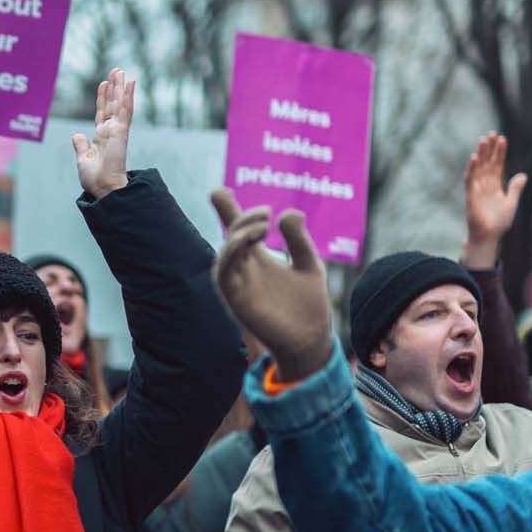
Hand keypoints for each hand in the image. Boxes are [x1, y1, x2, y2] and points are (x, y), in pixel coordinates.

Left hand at [72, 68, 134, 198]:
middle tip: (116, 70)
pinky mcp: (122, 131)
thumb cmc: (94, 178)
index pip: (102, 113)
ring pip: (119, 104)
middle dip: (114, 88)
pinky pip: (125, 110)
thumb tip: (77, 135)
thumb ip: (81, 146)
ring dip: (120, 87)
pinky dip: (128, 96)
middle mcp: (110, 131)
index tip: (103, 84)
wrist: (103, 187)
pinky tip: (130, 83)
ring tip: (121, 71)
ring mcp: (117, 130)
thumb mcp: (83, 159)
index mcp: (101, 137)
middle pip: (112, 104)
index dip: (102, 98)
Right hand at [210, 192, 332, 382]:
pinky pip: (223, 275)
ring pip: (223, 255)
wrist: (311, 339)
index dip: (227, 210)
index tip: (219, 191)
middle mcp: (244, 269)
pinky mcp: (236, 301)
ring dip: (236, 236)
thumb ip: (298, 239)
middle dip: (239, 218)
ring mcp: (239, 285)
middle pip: (229, 238)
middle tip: (265, 212)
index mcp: (258, 259)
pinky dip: (229, 255)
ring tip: (260, 226)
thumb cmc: (308, 303)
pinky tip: (247, 242)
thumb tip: (289, 212)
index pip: (239, 230)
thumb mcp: (308, 263)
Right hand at [462, 132, 527, 268]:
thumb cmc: (498, 223)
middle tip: (492, 133)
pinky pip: (470, 179)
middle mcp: (485, 185)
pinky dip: (471, 169)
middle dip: (489, 148)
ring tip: (483, 140)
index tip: (502, 139)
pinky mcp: (470, 195)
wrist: (488, 236)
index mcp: (495, 186)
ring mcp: (477, 189)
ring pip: (478, 168)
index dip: (500, 152)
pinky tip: (473, 158)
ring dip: (480, 154)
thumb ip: (515, 188)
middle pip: (487, 162)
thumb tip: (523, 174)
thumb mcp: (511, 203)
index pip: (497, 165)